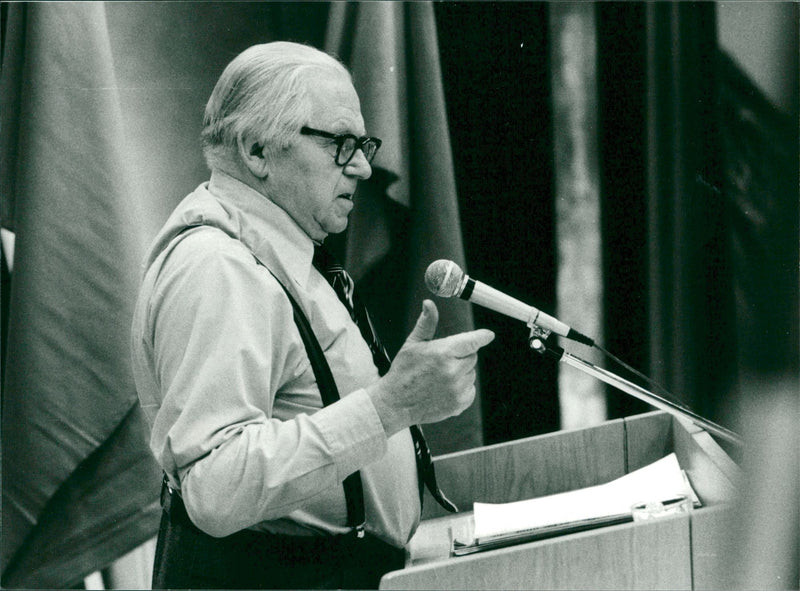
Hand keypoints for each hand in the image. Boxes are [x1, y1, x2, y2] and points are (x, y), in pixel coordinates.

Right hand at [366, 300, 494, 435]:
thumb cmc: (403, 373)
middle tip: (442, 362)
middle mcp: (452, 370)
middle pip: (472, 357)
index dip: (482, 336)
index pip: (471, 341)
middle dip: (461, 357)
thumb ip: (426, 324)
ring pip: (471, 374)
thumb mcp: (412, 344)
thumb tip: (429, 304)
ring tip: (440, 377)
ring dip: (461, 373)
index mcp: (442, 352)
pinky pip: (470, 390)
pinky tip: (445, 388)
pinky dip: (462, 389)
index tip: (488, 335)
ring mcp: (456, 389)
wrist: (396, 403)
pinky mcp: (459, 404)